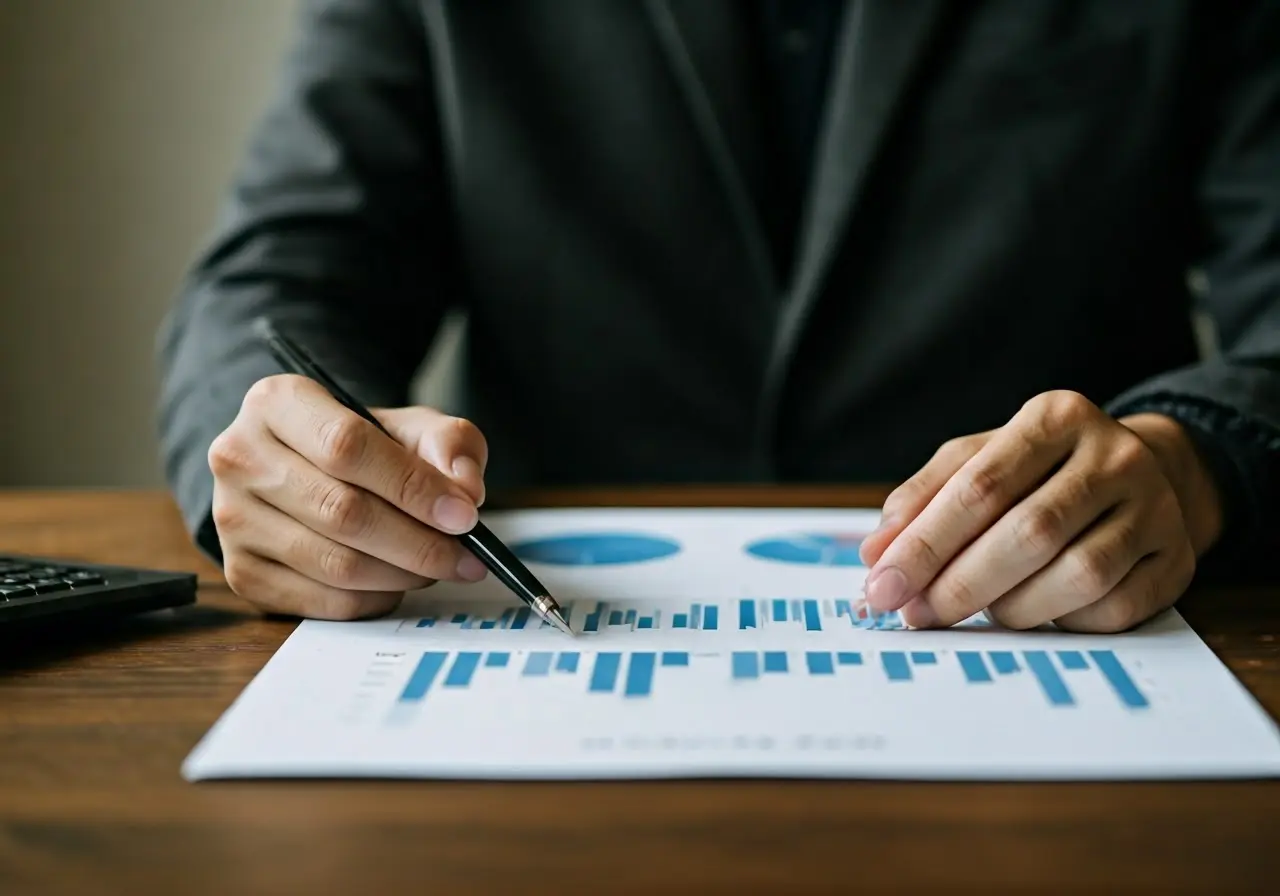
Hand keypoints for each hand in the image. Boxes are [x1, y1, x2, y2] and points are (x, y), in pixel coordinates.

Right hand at [207, 374, 489, 619]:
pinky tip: (398, 583)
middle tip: (466, 557)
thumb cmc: (365, 447)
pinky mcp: (240, 572)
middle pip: (341, 511)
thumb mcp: (412, 427)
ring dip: (401, 575)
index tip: (464, 516)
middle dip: (418, 543)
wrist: (309, 471)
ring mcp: (232, 519)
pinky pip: (322, 602)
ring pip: (334, 564)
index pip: (346, 446)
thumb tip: (465, 493)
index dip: (412, 487)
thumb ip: (450, 444)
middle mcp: (240, 456)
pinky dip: (374, 600)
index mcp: (277, 402)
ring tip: (439, 567)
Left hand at [858, 391, 1223, 632]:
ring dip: (1013, 607)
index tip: (883, 585)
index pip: (980, 486)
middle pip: (1029, 532)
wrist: (1141, 473)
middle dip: (959, 584)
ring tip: (981, 610)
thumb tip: (876, 554)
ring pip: (1078, 575)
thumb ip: (921, 500)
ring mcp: (1155, 507)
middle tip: (917, 614)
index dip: (925, 543)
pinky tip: (1039, 612)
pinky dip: (1064, 621)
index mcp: (1056, 418)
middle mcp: (1114, 455)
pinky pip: (1114, 608)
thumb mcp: (975, 463)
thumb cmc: (1036, 472)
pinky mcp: (1176, 559)